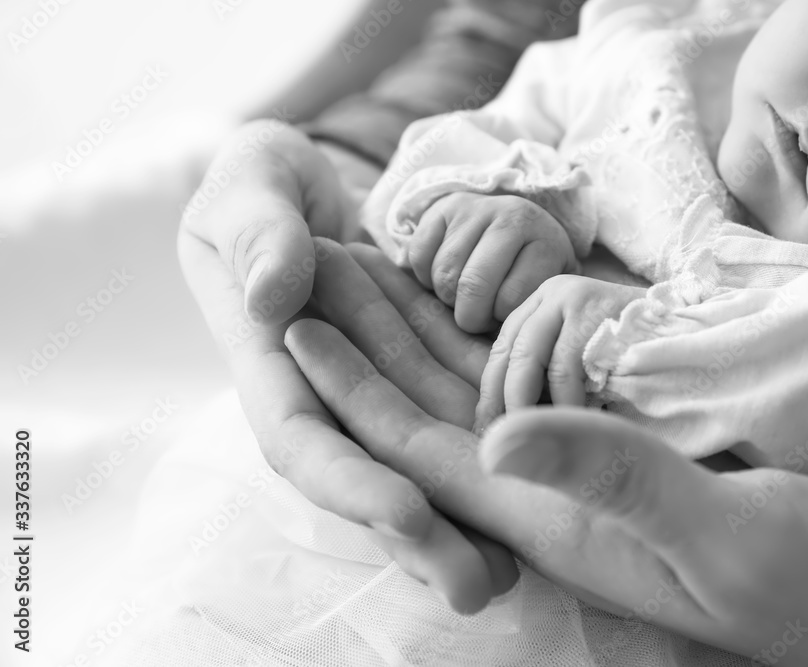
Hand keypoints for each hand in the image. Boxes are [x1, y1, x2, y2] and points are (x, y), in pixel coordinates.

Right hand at [177, 122, 516, 612]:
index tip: (408, 516)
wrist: (300, 184)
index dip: (352, 484)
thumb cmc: (258, 181)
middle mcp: (326, 397)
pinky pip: (456, 412)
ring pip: (418, 463)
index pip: (306, 442)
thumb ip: (254, 237)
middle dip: (418, 536)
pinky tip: (542, 482)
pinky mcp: (419, 372)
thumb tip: (273, 297)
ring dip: (461, 516)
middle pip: (369, 478)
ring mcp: (376, 391)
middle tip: (477, 585)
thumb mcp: (247, 190)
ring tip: (514, 570)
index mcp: (271, 367)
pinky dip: (492, 448)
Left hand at [286, 248, 807, 665]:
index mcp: (556, 522)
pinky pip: (535, 381)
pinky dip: (486, 339)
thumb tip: (500, 438)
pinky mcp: (633, 442)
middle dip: (367, 340)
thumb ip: (617, 481)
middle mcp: (556, 492)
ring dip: (414, 331)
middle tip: (308, 269)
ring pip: (473, 391)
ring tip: (364, 269)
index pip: (421, 454)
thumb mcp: (726, 539)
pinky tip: (460, 304)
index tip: (290, 324)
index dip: (352, 390)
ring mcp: (592, 467)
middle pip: (431, 411)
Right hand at [407, 192, 579, 333]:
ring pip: (443, 274)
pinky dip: (424, 277)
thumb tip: (516, 363)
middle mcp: (512, 218)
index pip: (511, 299)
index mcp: (545, 243)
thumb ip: (533, 319)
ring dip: (447, 297)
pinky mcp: (442, 208)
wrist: (513, 223)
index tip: (504, 318)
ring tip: (463, 297)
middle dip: (469, 316)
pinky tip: (444, 278)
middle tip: (475, 320)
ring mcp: (475, 209)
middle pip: (473, 286)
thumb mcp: (544, 294)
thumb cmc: (529, 274)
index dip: (500, 319)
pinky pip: (419, 256)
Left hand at [475, 274, 643, 430]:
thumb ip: (546, 379)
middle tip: (499, 444)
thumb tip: (498, 426)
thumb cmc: (636, 361)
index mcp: (541, 304)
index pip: (501, 351)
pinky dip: (562, 404)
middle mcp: (550, 293)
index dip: (490, 394)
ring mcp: (570, 296)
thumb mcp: (582, 365)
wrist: (691, 336)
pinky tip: (570, 428)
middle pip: (507, 355)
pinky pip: (562, 367)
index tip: (487, 432)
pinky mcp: (591, 306)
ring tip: (533, 443)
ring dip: (525, 409)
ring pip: (527, 361)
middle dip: (500, 404)